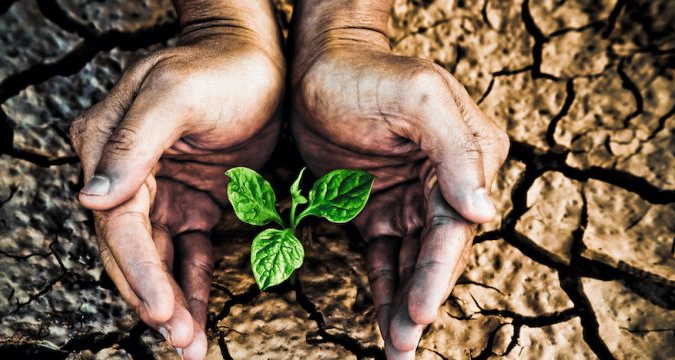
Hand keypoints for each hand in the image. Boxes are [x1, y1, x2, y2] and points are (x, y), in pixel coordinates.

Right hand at [69, 4, 283, 356]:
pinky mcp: (191, 199)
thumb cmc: (217, 67)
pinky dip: (192, 283)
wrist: (256, 55)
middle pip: (130, 249)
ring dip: (171, 301)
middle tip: (179, 340)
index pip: (117, 223)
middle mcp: (126, 174)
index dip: (136, 271)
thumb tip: (90, 202)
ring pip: (157, 258)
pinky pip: (187, 250)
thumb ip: (132, 145)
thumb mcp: (173, 95)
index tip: (160, 312)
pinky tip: (197, 317)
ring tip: (189, 346)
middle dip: (152, 298)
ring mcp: (159, 190)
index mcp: (107, 146)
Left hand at [290, 5, 508, 356]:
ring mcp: (411, 199)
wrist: (318, 66)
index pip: (455, 224)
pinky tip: (386, 322)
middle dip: (423, 299)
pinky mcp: (378, 209)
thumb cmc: (369, 74)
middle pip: (437, 252)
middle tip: (407, 345)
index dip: (439, 270)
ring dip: (406, 305)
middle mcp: (445, 182)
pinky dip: (385, 289)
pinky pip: (384, 257)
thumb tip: (484, 212)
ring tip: (399, 349)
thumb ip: (456, 151)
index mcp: (467, 155)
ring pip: (412, 262)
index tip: (421, 310)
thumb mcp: (418, 97)